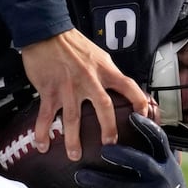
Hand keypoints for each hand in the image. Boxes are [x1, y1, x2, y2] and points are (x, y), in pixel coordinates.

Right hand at [20, 29, 152, 159]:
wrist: (46, 33)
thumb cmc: (71, 43)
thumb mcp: (97, 54)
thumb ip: (106, 72)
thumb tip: (117, 88)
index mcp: (104, 69)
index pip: (128, 86)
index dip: (139, 101)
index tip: (144, 116)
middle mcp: (88, 80)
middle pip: (104, 108)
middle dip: (109, 128)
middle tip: (110, 145)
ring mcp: (68, 88)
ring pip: (73, 118)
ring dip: (73, 140)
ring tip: (74, 154)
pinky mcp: (49, 91)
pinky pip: (46, 116)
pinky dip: (43, 132)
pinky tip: (43, 145)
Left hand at [68, 113, 187, 187]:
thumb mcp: (167, 167)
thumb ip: (155, 150)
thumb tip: (136, 120)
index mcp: (166, 161)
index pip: (159, 140)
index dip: (147, 127)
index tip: (132, 116)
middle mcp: (160, 176)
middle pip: (142, 163)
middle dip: (123, 156)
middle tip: (104, 150)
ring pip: (122, 187)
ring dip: (100, 182)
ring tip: (80, 176)